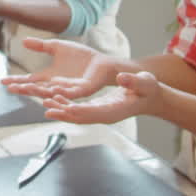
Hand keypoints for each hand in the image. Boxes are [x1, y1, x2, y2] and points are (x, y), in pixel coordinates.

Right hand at [2, 37, 123, 99]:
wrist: (100, 61)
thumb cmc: (80, 56)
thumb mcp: (57, 47)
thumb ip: (41, 46)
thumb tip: (23, 41)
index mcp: (49, 76)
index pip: (30, 80)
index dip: (17, 81)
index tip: (3, 81)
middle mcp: (56, 85)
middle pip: (36, 88)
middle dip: (23, 88)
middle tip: (10, 88)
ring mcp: (68, 89)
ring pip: (50, 92)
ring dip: (37, 92)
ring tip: (25, 89)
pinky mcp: (81, 90)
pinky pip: (69, 94)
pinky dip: (60, 93)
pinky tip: (51, 90)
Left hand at [42, 71, 160, 124]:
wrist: (149, 97)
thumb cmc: (148, 90)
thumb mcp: (144, 83)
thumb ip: (134, 82)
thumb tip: (122, 78)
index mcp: (114, 111)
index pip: (92, 113)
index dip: (76, 110)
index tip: (62, 107)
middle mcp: (105, 115)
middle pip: (80, 117)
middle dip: (63, 113)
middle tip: (46, 106)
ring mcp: (101, 114)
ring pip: (77, 115)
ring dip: (62, 110)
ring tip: (45, 102)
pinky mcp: (98, 109)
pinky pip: (79, 110)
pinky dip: (67, 106)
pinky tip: (56, 99)